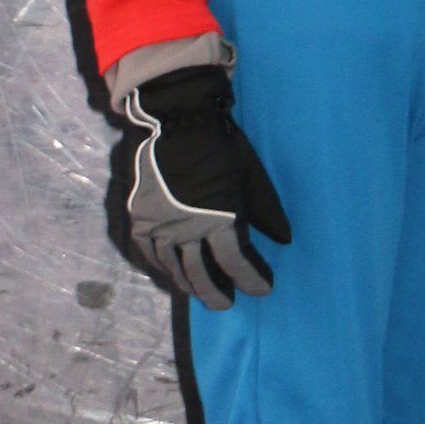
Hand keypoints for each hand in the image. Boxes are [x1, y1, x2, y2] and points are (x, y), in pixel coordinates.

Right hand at [119, 66, 291, 308]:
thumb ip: (266, 212)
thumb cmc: (221, 148)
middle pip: (202, 275)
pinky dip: (163, 270)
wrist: (177, 120)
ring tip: (201, 293)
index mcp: (218, 220)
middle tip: (227, 303)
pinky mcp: (140, 220)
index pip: (236, 263)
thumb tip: (284, 240)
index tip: (262, 290)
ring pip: (174, 270)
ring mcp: (160, 227)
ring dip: (190, 286)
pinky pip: (150, 256)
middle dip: (218, 294)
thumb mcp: (251, 178)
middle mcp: (186, 231)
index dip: (251, 280)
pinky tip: (173, 276)